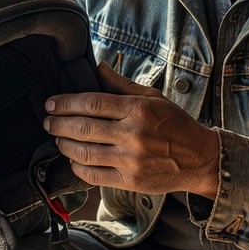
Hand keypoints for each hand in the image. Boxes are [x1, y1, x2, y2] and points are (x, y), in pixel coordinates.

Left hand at [43, 63, 219, 197]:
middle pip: (83, 128)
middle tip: (48, 121)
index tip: (51, 103)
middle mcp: (133, 135)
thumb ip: (122, 84)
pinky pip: (93, 175)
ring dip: (64, 145)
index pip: (91, 103)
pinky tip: (73, 158)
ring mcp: (131, 160)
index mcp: (138, 109)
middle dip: (58, 124)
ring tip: (58, 138)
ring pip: (84, 153)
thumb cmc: (176, 124)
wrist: (200, 158)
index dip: (66, 103)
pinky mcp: (130, 181)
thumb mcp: (153, 97)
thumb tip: (98, 68)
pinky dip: (77, 166)